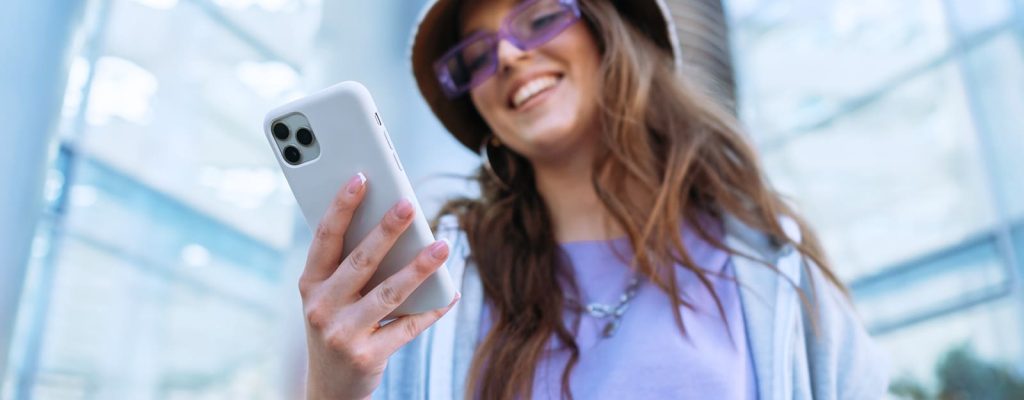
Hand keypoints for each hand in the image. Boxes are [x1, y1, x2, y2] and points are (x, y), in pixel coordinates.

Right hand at [298, 173, 459, 399]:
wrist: (329, 388)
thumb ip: (349, 265)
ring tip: (442, 246)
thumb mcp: (329, 297)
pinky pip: (408, 326)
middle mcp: (321, 308)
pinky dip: (432, 308)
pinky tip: (450, 293)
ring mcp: (342, 334)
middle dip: (387, 230)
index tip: (362, 178)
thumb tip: (394, 223)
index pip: (325, 238)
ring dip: (419, 267)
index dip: (342, 206)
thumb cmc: (336, 326)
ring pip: (389, 293)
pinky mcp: (367, 357)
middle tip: (409, 205)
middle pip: (360, 261)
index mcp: (309, 284)